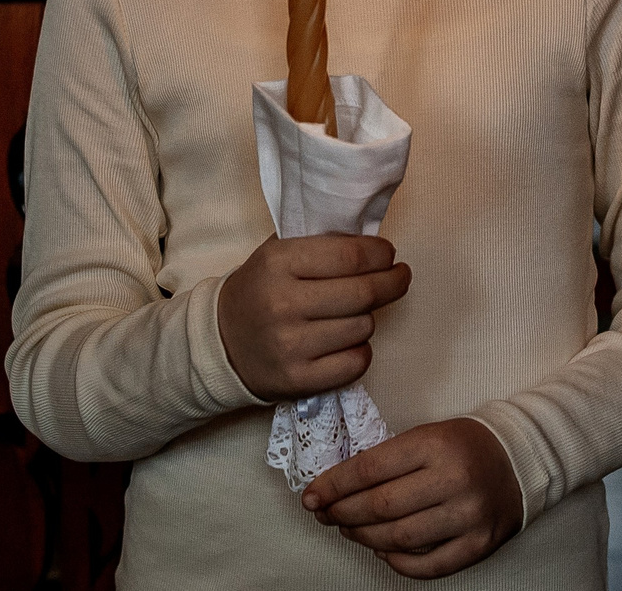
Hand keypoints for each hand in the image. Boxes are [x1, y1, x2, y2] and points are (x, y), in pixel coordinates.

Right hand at [217, 234, 410, 401]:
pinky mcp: (298, 380)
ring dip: (369, 317)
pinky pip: (356, 363)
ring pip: (363, 327)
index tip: (389, 254)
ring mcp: (290, 346)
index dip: (380, 254)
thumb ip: (319, 242)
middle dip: (392, 282)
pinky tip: (350, 341)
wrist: (222, 343)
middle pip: (363, 293)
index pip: (349, 256)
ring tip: (358, 312)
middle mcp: (283, 304)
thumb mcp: (277, 253)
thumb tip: (371, 242)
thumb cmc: (259, 291)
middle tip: (399, 276)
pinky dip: (361, 351)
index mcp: (278, 263)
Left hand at [302, 418, 521, 578]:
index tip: (312, 494)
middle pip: (381, 506)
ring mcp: (468, 516)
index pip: (370, 469)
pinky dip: (396, 561)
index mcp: (436, 445)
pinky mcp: (478, 545)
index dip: (334, 485)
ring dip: (364, 537)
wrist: (519, 460)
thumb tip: (338, 488)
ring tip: (349, 529)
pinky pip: (427, 565)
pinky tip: (382, 549)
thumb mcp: (428, 436)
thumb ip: (388, 460)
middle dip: (343, 513)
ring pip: (399, 538)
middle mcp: (453, 480)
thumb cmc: (465, 447)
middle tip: (325, 514)